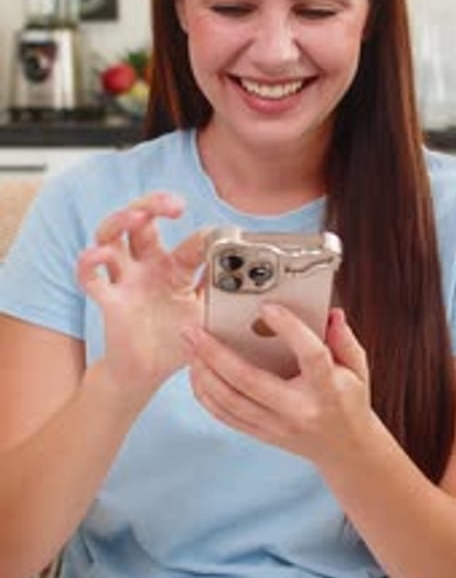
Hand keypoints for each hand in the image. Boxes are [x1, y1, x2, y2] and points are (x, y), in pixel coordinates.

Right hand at [77, 192, 207, 406]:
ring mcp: (126, 280)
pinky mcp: (110, 300)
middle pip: (141, 220)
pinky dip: (89, 263)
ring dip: (120, 221)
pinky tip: (98, 255)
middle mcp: (148, 266)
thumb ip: (220, 288)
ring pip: (111, 236)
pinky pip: (91, 278)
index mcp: (175, 267)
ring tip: (136, 217)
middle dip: (153, 204)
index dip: (207, 236)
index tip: (226, 237)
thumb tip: (244, 265)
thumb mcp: (206, 312)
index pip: (190, 241)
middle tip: (174, 204)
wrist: (148, 373)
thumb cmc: (176, 340)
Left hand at [184, 306, 371, 467]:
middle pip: (249, 380)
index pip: (309, 354)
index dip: (289, 328)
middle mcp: (298, 410)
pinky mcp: (262, 435)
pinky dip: (206, 394)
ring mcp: (277, 427)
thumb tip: (330, 312)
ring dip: (204, 372)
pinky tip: (196, 372)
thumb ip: (343, 338)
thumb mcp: (357, 368)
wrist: (345, 450)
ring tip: (190, 346)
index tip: (267, 306)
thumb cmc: (349, 400)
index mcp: (327, 389)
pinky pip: (226, 415)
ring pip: (230, 401)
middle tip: (194, 328)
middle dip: (216, 353)